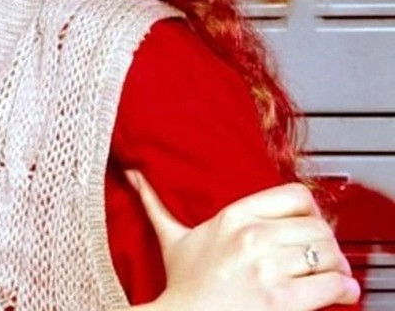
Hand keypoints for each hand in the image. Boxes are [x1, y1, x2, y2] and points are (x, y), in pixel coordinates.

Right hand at [127, 170, 360, 310]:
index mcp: (232, 217)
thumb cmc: (182, 287)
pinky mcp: (281, 298)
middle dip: (328, 245)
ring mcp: (266, 267)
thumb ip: (155, 204)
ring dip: (338, 268)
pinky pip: (330, 284)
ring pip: (328, 253)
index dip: (312, 213)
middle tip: (326, 258)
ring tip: (333, 276)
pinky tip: (338, 293)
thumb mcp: (171, 239)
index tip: (310, 228)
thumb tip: (132, 176)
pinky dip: (343, 289)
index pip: (296, 197)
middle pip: (318, 227)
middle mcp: (252, 236)